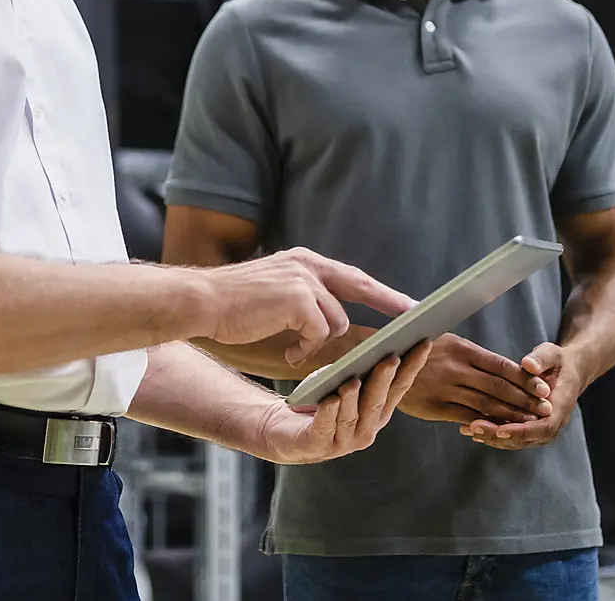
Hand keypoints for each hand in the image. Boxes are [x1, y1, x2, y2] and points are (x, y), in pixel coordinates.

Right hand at [198, 248, 416, 366]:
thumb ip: (304, 295)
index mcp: (303, 261)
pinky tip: (290, 354)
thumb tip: (333, 314)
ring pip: (336, 320)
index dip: (380, 290)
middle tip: (413, 317)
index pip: (351, 275)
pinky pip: (319, 333)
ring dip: (319, 341)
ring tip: (297, 350)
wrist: (202, 301)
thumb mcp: (275, 291)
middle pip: (359, 285)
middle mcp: (307, 265)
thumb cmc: (233, 304)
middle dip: (388, 302)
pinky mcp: (297, 299)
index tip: (406, 303)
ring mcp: (303, 280)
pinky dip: (307, 348)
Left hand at [250, 342, 432, 463]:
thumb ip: (361, 370)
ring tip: (354, 379)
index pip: (399, 388)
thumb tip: (377, 345)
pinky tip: (329, 398)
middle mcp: (366, 430)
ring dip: (354, 397)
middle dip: (385, 379)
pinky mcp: (316, 445)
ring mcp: (343, 441)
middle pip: (378, 402)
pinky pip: (324, 428)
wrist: (283, 429)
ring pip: (353, 416)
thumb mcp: (343, 381)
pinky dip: (328, 412)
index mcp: (377, 413)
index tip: (423, 342)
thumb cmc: (319, 401)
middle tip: (391, 356)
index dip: (412, 367)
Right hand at [399, 334, 547, 425]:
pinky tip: (500, 430)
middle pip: (499, 387)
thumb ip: (469, 354)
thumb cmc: (415, 348)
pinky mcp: (435, 407)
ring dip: (511, 415)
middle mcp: (456, 368)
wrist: (379, 359)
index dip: (525, 378)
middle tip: (546, 408)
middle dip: (525, 399)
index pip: (502, 365)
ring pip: (486, 404)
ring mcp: (445, 388)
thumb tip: (501, 365)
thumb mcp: (443, 341)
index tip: (544, 388)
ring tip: (531, 422)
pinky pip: (465, 417)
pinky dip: (485, 424)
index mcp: (461, 348)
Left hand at [461, 343, 584, 450]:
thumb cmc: (558, 361)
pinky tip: (470, 428)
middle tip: (475, 428)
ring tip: (468, 429)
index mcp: (561, 407)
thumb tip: (528, 365)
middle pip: (526, 438)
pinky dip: (491, 433)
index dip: (521, 430)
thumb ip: (541, 359)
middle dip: (499, 435)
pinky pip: (510, 435)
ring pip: (516, 440)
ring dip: (492, 437)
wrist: (566, 372)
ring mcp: (540, 428)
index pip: (543, 426)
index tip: (500, 430)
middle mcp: (552, 423)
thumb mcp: (552, 354)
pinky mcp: (528, 427)